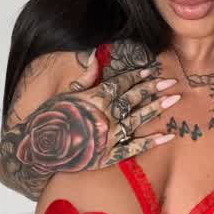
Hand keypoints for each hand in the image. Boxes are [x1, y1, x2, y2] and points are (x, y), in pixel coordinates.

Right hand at [33, 50, 180, 170]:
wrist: (39, 150)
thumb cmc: (51, 119)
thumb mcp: (65, 94)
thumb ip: (84, 79)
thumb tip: (94, 57)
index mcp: (94, 99)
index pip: (120, 84)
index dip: (136, 77)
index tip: (151, 71)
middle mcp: (104, 116)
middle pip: (133, 99)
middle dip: (153, 89)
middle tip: (171, 82)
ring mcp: (108, 136)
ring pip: (137, 120)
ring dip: (156, 109)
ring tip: (173, 100)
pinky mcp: (108, 155)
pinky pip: (134, 148)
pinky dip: (151, 143)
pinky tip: (167, 136)